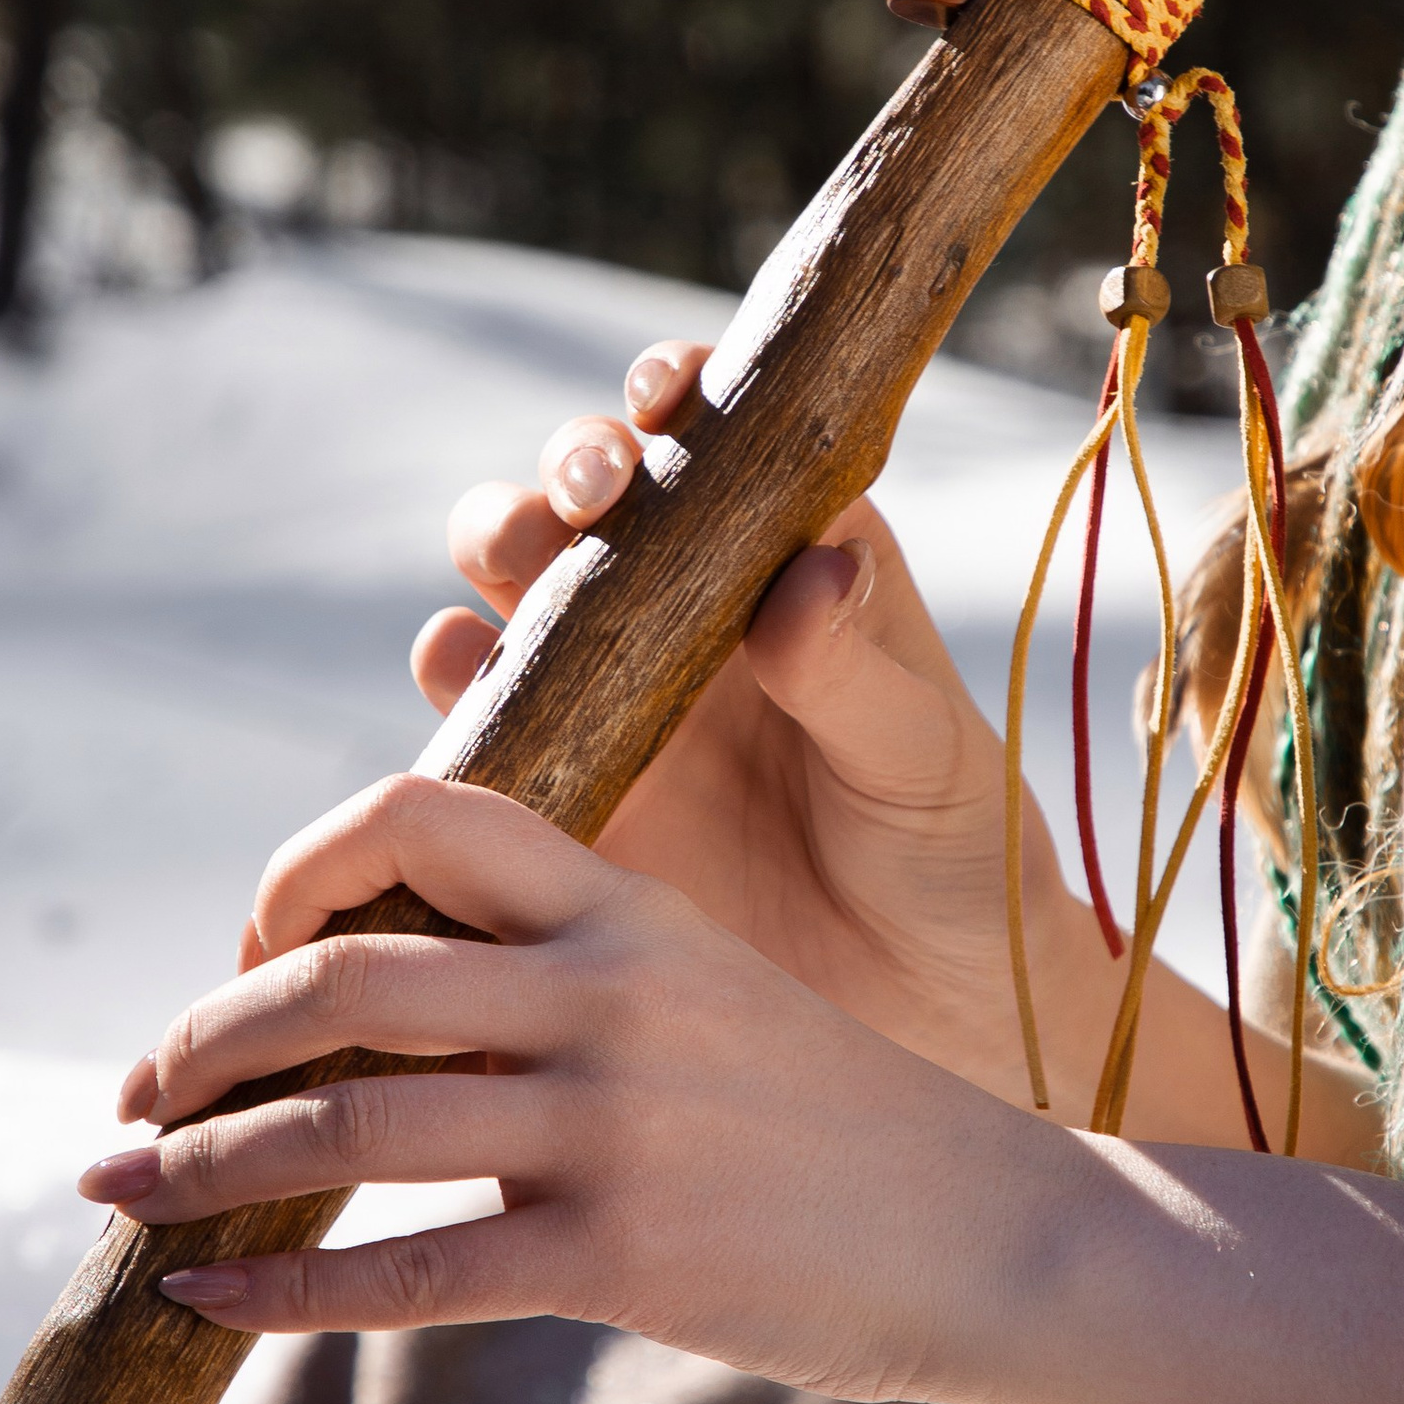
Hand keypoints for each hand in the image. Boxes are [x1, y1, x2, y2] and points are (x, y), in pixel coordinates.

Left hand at [86, 774, 1084, 1399]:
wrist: (995, 1231)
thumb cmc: (832, 1119)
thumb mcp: (708, 986)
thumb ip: (566, 970)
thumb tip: (378, 1001)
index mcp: (629, 907)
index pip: (422, 817)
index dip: (297, 872)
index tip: (248, 953)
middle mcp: (609, 995)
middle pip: (344, 975)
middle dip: (203, 1039)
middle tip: (133, 1098)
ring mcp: (615, 1127)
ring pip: (348, 1122)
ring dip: (202, 1163)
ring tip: (123, 1193)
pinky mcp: (620, 1258)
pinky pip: (409, 1272)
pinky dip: (283, 1288)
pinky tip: (208, 1299)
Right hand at [403, 336, 1116, 1112]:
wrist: (913, 1012)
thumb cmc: (950, 860)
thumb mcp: (924, 762)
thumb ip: (859, 670)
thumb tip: (809, 571)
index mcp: (791, 559)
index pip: (721, 436)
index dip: (677, 391)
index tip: (666, 396)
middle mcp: (687, 606)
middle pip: (593, 489)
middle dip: (575, 466)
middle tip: (594, 496)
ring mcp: (611, 689)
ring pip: (515, 577)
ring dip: (500, 552)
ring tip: (520, 582)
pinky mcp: (556, 785)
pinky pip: (477, 709)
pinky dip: (453, 681)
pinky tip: (463, 684)